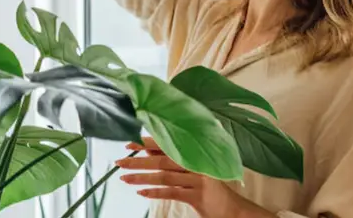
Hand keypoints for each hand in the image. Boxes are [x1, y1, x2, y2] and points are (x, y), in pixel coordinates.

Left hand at [116, 138, 272, 217]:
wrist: (233, 210)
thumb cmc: (210, 188)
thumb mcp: (194, 171)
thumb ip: (174, 159)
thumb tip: (148, 150)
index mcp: (195, 154)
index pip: (168, 144)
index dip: (148, 142)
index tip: (129, 143)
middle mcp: (197, 164)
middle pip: (163, 159)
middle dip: (139, 160)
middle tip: (119, 161)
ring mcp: (199, 179)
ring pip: (165, 176)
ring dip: (142, 177)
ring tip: (124, 178)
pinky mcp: (199, 196)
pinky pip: (173, 193)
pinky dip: (155, 193)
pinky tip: (141, 193)